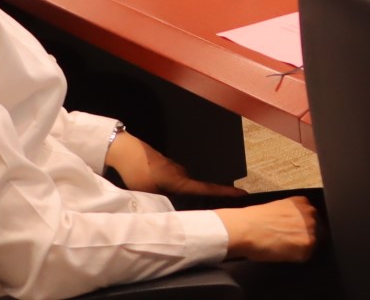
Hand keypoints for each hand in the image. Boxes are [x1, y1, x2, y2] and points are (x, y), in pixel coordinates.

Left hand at [105, 130, 248, 200]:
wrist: (126, 151)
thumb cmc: (137, 172)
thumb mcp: (149, 194)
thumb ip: (162, 206)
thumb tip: (172, 218)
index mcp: (181, 182)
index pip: (208, 189)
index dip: (226, 193)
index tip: (244, 195)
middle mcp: (183, 175)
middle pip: (200, 190)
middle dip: (210, 199)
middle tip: (219, 211)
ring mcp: (175, 170)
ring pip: (187, 188)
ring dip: (191, 197)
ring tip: (194, 209)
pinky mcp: (167, 169)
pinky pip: (178, 184)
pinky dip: (180, 192)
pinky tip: (173, 200)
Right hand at [216, 196, 318, 263]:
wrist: (247, 229)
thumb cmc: (255, 220)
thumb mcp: (279, 209)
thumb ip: (293, 215)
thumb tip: (295, 226)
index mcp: (303, 202)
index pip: (313, 219)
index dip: (303, 230)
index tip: (294, 234)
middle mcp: (311, 213)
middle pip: (317, 231)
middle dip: (305, 237)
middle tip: (288, 243)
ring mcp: (311, 228)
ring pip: (313, 244)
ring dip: (301, 248)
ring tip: (284, 248)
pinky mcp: (308, 244)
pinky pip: (306, 256)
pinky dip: (296, 258)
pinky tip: (283, 253)